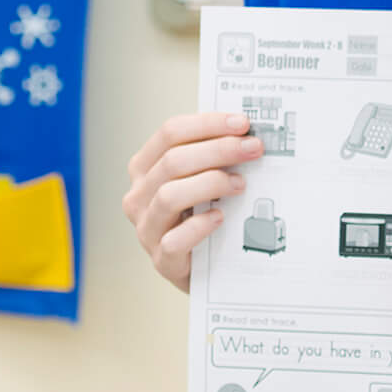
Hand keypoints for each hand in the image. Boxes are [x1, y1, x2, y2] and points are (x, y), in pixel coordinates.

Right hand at [121, 112, 263, 291]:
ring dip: (210, 184)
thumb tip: (246, 133)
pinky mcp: (162, 259)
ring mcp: (146, 228)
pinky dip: (199, 225)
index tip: (242, 123)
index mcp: (144, 167)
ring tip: (240, 184)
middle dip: (218, 150)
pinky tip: (220, 217)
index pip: (170, 133)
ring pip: (170, 196)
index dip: (208, 124)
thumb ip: (211, 157)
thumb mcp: (198, 180)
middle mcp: (138, 195)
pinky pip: (176, 239)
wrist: (200, 268)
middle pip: (173, 161)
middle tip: (252, 149)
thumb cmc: (199, 215)